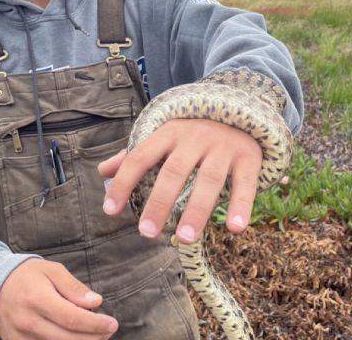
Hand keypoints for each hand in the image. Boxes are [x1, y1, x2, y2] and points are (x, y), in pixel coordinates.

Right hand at [0, 258, 117, 338]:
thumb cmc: (28, 276)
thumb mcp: (52, 270)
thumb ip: (74, 287)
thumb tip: (96, 302)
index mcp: (37, 299)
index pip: (72, 318)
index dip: (96, 324)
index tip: (112, 323)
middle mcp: (28, 321)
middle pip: (68, 339)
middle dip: (94, 337)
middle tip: (107, 330)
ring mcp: (20, 338)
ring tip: (94, 335)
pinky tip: (76, 338)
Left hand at [98, 119, 261, 242]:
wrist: (242, 111)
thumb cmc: (194, 133)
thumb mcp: (165, 137)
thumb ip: (136, 155)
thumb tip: (102, 171)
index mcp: (169, 133)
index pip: (140, 157)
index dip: (124, 183)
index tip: (109, 211)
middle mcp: (195, 137)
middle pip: (174, 171)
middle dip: (159, 202)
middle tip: (146, 232)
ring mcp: (223, 146)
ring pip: (208, 179)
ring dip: (197, 210)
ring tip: (185, 238)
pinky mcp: (248, 157)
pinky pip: (245, 183)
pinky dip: (241, 206)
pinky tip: (235, 228)